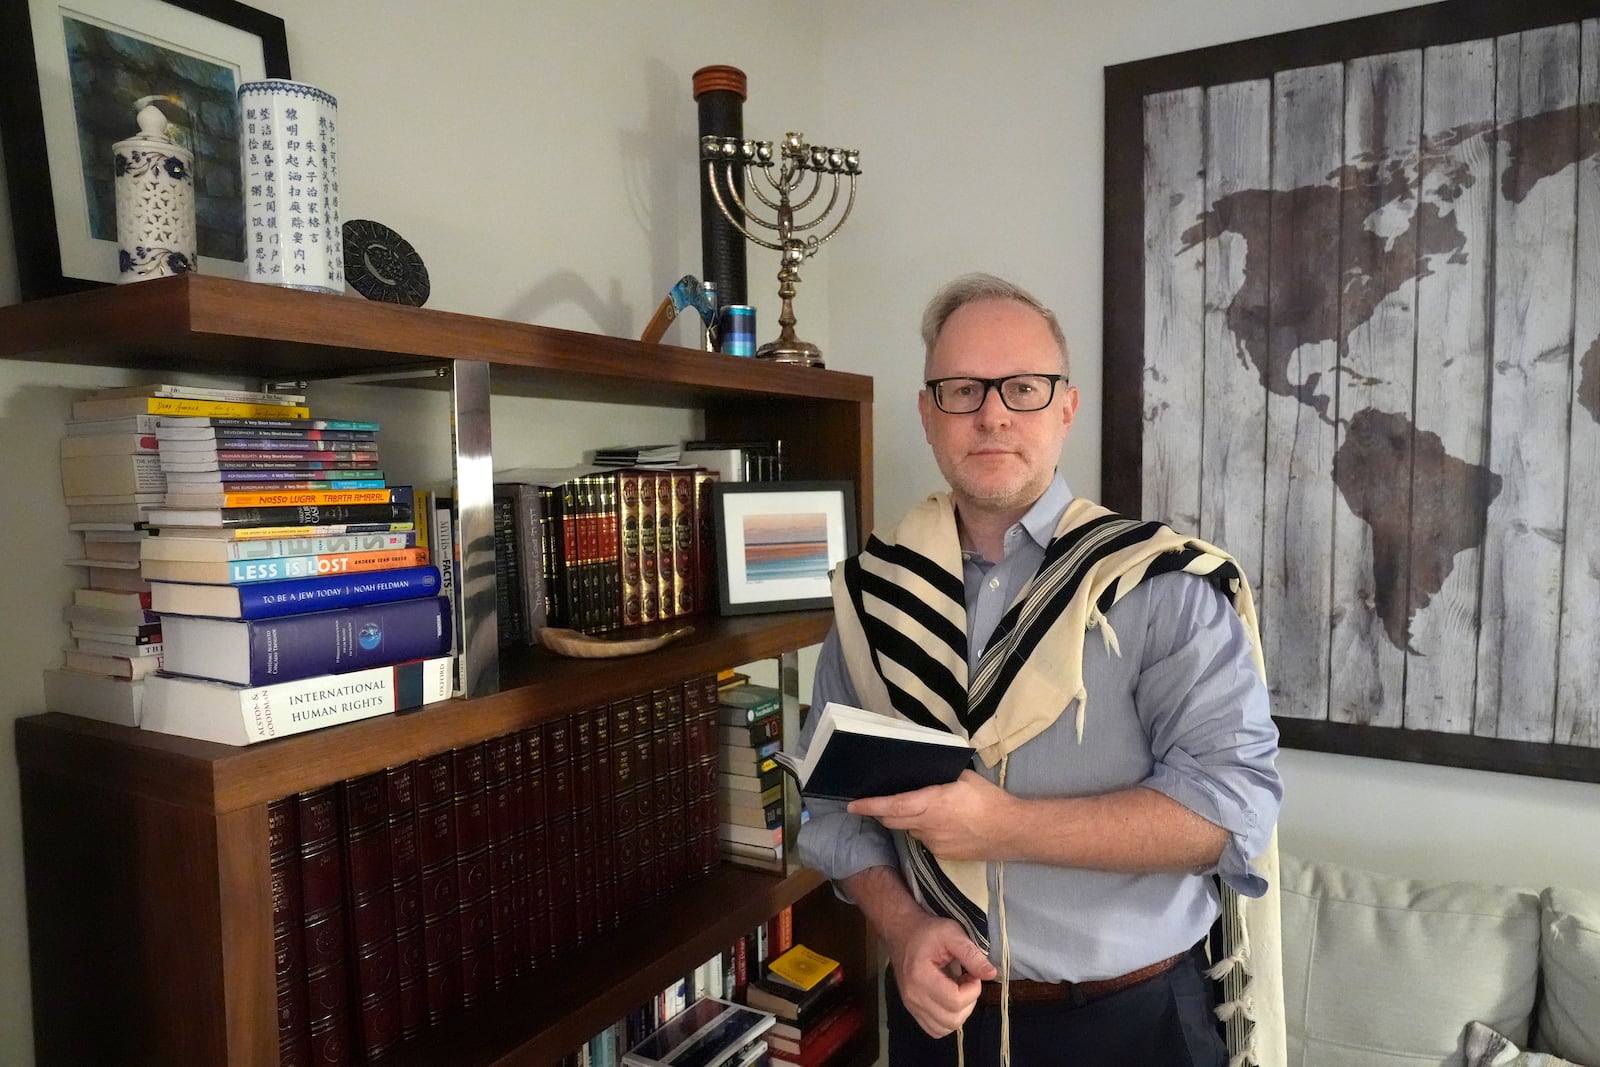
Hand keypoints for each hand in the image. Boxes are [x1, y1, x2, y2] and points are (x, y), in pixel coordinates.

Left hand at [848, 770, 1017, 860]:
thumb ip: (940, 776)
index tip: (852, 805)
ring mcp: (934, 843)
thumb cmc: (989, 800)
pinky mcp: (942, 855)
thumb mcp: (964, 778)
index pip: (893, 805)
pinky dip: (923, 831)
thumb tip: (925, 772)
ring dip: (905, 820)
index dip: (870, 805)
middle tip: (873, 804)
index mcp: (932, 803)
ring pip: (909, 830)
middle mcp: (928, 825)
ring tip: (918, 809)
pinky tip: (939, 824)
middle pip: (893, 820)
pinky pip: (924, 840)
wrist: (1012, 832)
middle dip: (881, 812)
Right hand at [887, 911, 996, 1037]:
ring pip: (944, 1028)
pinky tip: (950, 999)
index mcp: (920, 977)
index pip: (955, 1001)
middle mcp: (913, 997)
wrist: (901, 932)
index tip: (972, 973)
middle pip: (952, 1020)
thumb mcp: (951, 932)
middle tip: (967, 981)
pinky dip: (948, 1019)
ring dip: (959, 1013)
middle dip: (968, 1003)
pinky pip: (935, 1029)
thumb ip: (972, 954)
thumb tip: (991, 974)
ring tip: (959, 990)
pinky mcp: (912, 1010)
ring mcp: (911, 1006)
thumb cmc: (927, 931)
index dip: (972, 990)